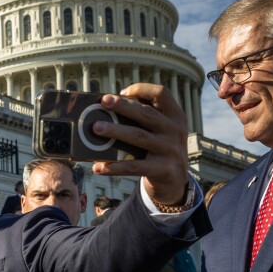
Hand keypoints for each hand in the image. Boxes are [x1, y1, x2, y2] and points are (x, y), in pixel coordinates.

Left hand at [90, 84, 190, 206]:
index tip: (122, 92)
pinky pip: (134, 167)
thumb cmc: (159, 150)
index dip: (142, 89)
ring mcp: (170, 150)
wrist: (176, 182)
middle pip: (147, 114)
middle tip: (103, 102)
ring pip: (139, 137)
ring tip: (96, 128)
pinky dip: (114, 167)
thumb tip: (108, 111)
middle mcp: (175, 131)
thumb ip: (144, 120)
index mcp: (175, 116)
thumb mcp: (161, 131)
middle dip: (123, 106)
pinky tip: (99, 167)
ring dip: (116, 131)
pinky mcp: (163, 169)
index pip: (161, 94)